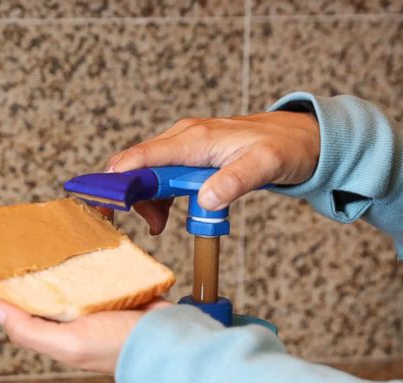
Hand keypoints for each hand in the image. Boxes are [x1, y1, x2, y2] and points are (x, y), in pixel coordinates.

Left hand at [0, 238, 169, 372]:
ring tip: (22, 221)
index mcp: (42, 325)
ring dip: (35, 245)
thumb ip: (28, 330)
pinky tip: (69, 225)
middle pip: (19, 277)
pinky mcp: (103, 284)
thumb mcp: (69, 344)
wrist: (169, 342)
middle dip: (1, 254)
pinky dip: (73, 242)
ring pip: (48, 265)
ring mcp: (79, 297)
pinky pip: (81, 258)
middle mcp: (56, 311)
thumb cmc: (120, 350)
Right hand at [107, 111, 320, 233]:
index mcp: (195, 138)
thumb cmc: (284, 147)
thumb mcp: (265, 165)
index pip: (143, 156)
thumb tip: (207, 200)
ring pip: (146, 173)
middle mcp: (183, 137)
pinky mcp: (189, 155)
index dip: (118, 178)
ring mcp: (185, 145)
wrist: (302, 137)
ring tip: (159, 225)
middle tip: (147, 226)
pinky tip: (165, 216)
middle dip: (130, 197)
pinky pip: (161, 176)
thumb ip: (234, 182)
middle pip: (137, 166)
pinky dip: (157, 198)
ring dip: (145, 202)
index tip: (100, 200)